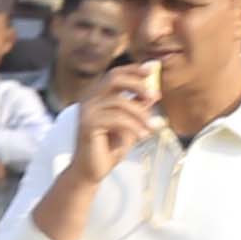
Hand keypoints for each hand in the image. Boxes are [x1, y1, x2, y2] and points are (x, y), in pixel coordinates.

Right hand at [69, 55, 166, 185]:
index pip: (115, 74)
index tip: (152, 70)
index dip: (133, 69)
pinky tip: (142, 136)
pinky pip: (116, 119)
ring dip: (141, 114)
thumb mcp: (131, 122)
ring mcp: (85, 112)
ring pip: (119, 102)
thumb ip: (138, 106)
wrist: (93, 170)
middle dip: (137, 85)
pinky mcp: (86, 125)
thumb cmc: (111, 146)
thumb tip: (154, 92)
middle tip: (155, 97)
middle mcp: (88, 100)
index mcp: (96, 96)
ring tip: (152, 128)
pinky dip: (133, 127)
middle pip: (114, 79)